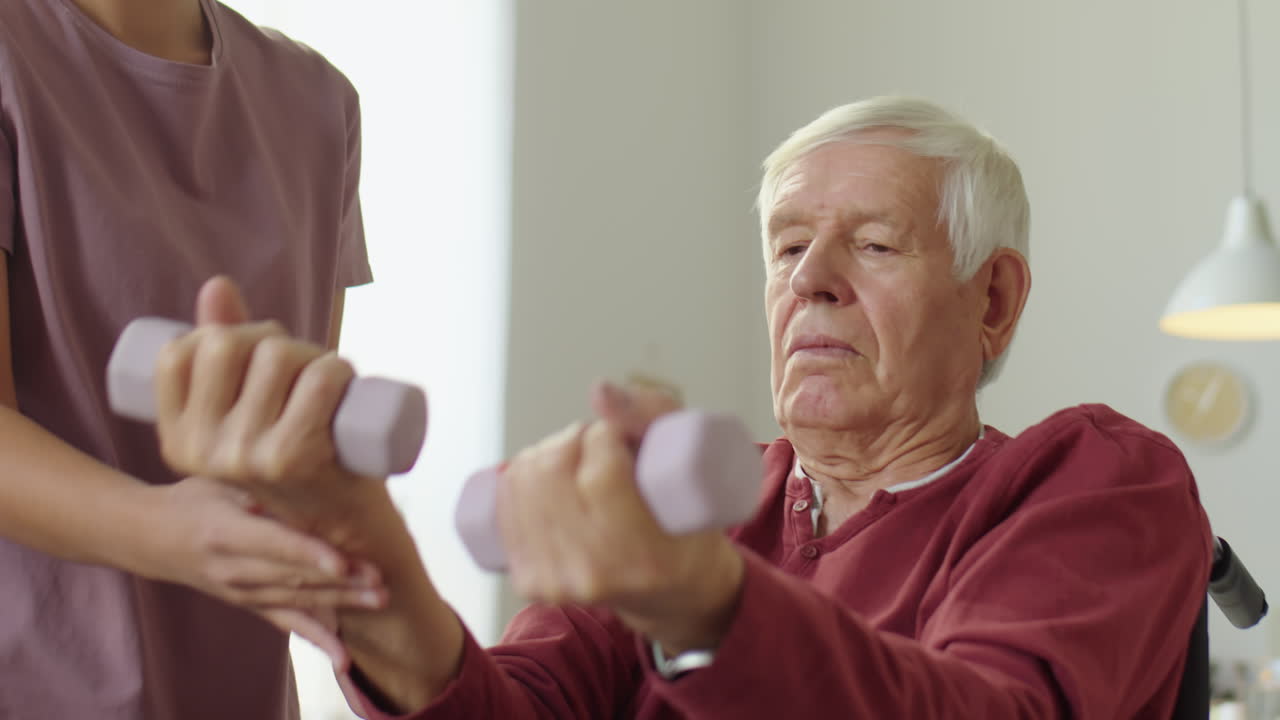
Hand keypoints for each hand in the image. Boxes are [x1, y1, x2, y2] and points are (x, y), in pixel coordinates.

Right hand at [136, 476, 387, 667]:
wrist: (149, 538)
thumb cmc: (190, 501)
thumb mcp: (219, 485)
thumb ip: (259, 492)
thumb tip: (304, 491)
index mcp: (226, 533)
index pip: (275, 545)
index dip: (310, 554)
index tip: (342, 562)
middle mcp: (234, 569)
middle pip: (295, 577)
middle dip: (341, 581)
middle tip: (380, 580)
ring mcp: (242, 592)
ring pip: (298, 601)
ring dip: (341, 603)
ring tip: (379, 600)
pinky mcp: (248, 605)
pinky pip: (287, 623)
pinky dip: (317, 638)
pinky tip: (342, 657)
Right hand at [151, 277, 376, 528]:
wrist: (343, 527)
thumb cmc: (294, 458)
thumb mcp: (243, 413)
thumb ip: (220, 351)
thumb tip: (218, 285)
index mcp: (177, 442)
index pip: (179, 353)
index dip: (222, 336)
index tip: (253, 354)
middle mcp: (203, 451)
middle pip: (229, 343)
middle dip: (272, 337)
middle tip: (301, 364)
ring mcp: (246, 456)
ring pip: (278, 355)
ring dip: (312, 352)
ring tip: (326, 377)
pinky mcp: (292, 456)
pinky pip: (318, 380)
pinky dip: (338, 367)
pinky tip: (344, 379)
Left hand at [498, 381, 745, 653]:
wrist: (669, 590)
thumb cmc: (687, 522)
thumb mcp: (692, 464)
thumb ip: (652, 414)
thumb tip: (598, 391)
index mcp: (645, 556)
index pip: (602, 468)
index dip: (606, 434)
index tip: (621, 438)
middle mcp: (594, 575)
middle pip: (554, 469)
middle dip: (573, 438)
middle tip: (598, 446)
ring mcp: (556, 582)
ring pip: (525, 479)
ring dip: (546, 452)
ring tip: (577, 462)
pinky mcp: (529, 580)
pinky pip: (505, 504)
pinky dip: (521, 476)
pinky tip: (546, 476)